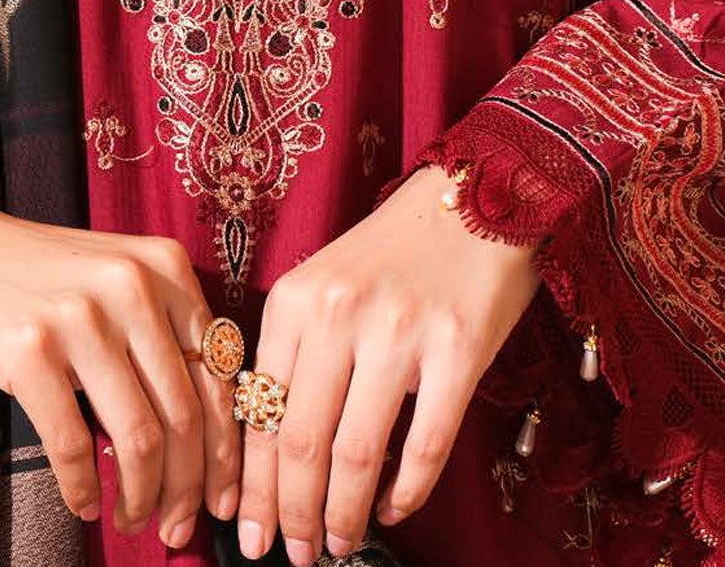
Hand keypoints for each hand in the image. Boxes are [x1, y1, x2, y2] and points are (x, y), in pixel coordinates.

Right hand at [0, 142, 242, 547]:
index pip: (218, 375)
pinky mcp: (27, 347)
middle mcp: (131, 283)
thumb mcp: (108, 283)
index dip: (225, 452)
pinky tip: (83, 502)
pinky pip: (72, 443)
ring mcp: (78, 314)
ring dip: (141, 498)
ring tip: (132, 521)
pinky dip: (83, 487)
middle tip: (174, 530)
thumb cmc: (27, 275)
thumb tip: (203, 444)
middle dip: (186, 488)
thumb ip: (156, 338)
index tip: (220, 502)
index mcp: (164, 265)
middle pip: (184, 414)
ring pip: (138, 437)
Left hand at [233, 164, 543, 562]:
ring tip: (339, 545)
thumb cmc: (394, 250)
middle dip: (292, 513)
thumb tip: (273, 453)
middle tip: (292, 555)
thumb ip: (299, 354)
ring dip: (343, 514)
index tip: (248, 533)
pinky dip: (405, 492)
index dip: (253, 485)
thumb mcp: (325, 284)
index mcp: (295, 298)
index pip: (259, 411)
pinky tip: (393, 509)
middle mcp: (339, 313)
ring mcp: (399, 332)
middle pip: (300, 442)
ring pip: (355, 453)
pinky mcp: (457, 349)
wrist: (477, 193)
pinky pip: (424, 445)